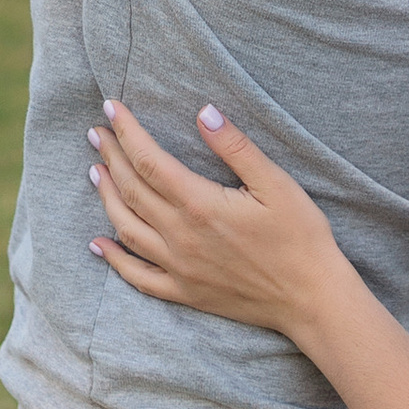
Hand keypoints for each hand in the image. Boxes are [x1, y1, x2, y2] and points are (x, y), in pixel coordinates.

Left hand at [90, 100, 344, 337]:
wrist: (312, 299)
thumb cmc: (300, 236)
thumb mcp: (275, 183)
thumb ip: (236, 147)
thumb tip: (204, 111)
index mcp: (201, 204)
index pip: (149, 161)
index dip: (127, 133)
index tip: (111, 109)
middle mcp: (182, 237)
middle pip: (132, 190)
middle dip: (112, 157)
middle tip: (97, 132)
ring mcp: (179, 268)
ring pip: (127, 228)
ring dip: (107, 198)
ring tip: (97, 172)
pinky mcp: (185, 292)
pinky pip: (138, 277)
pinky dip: (114, 259)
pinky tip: (98, 244)